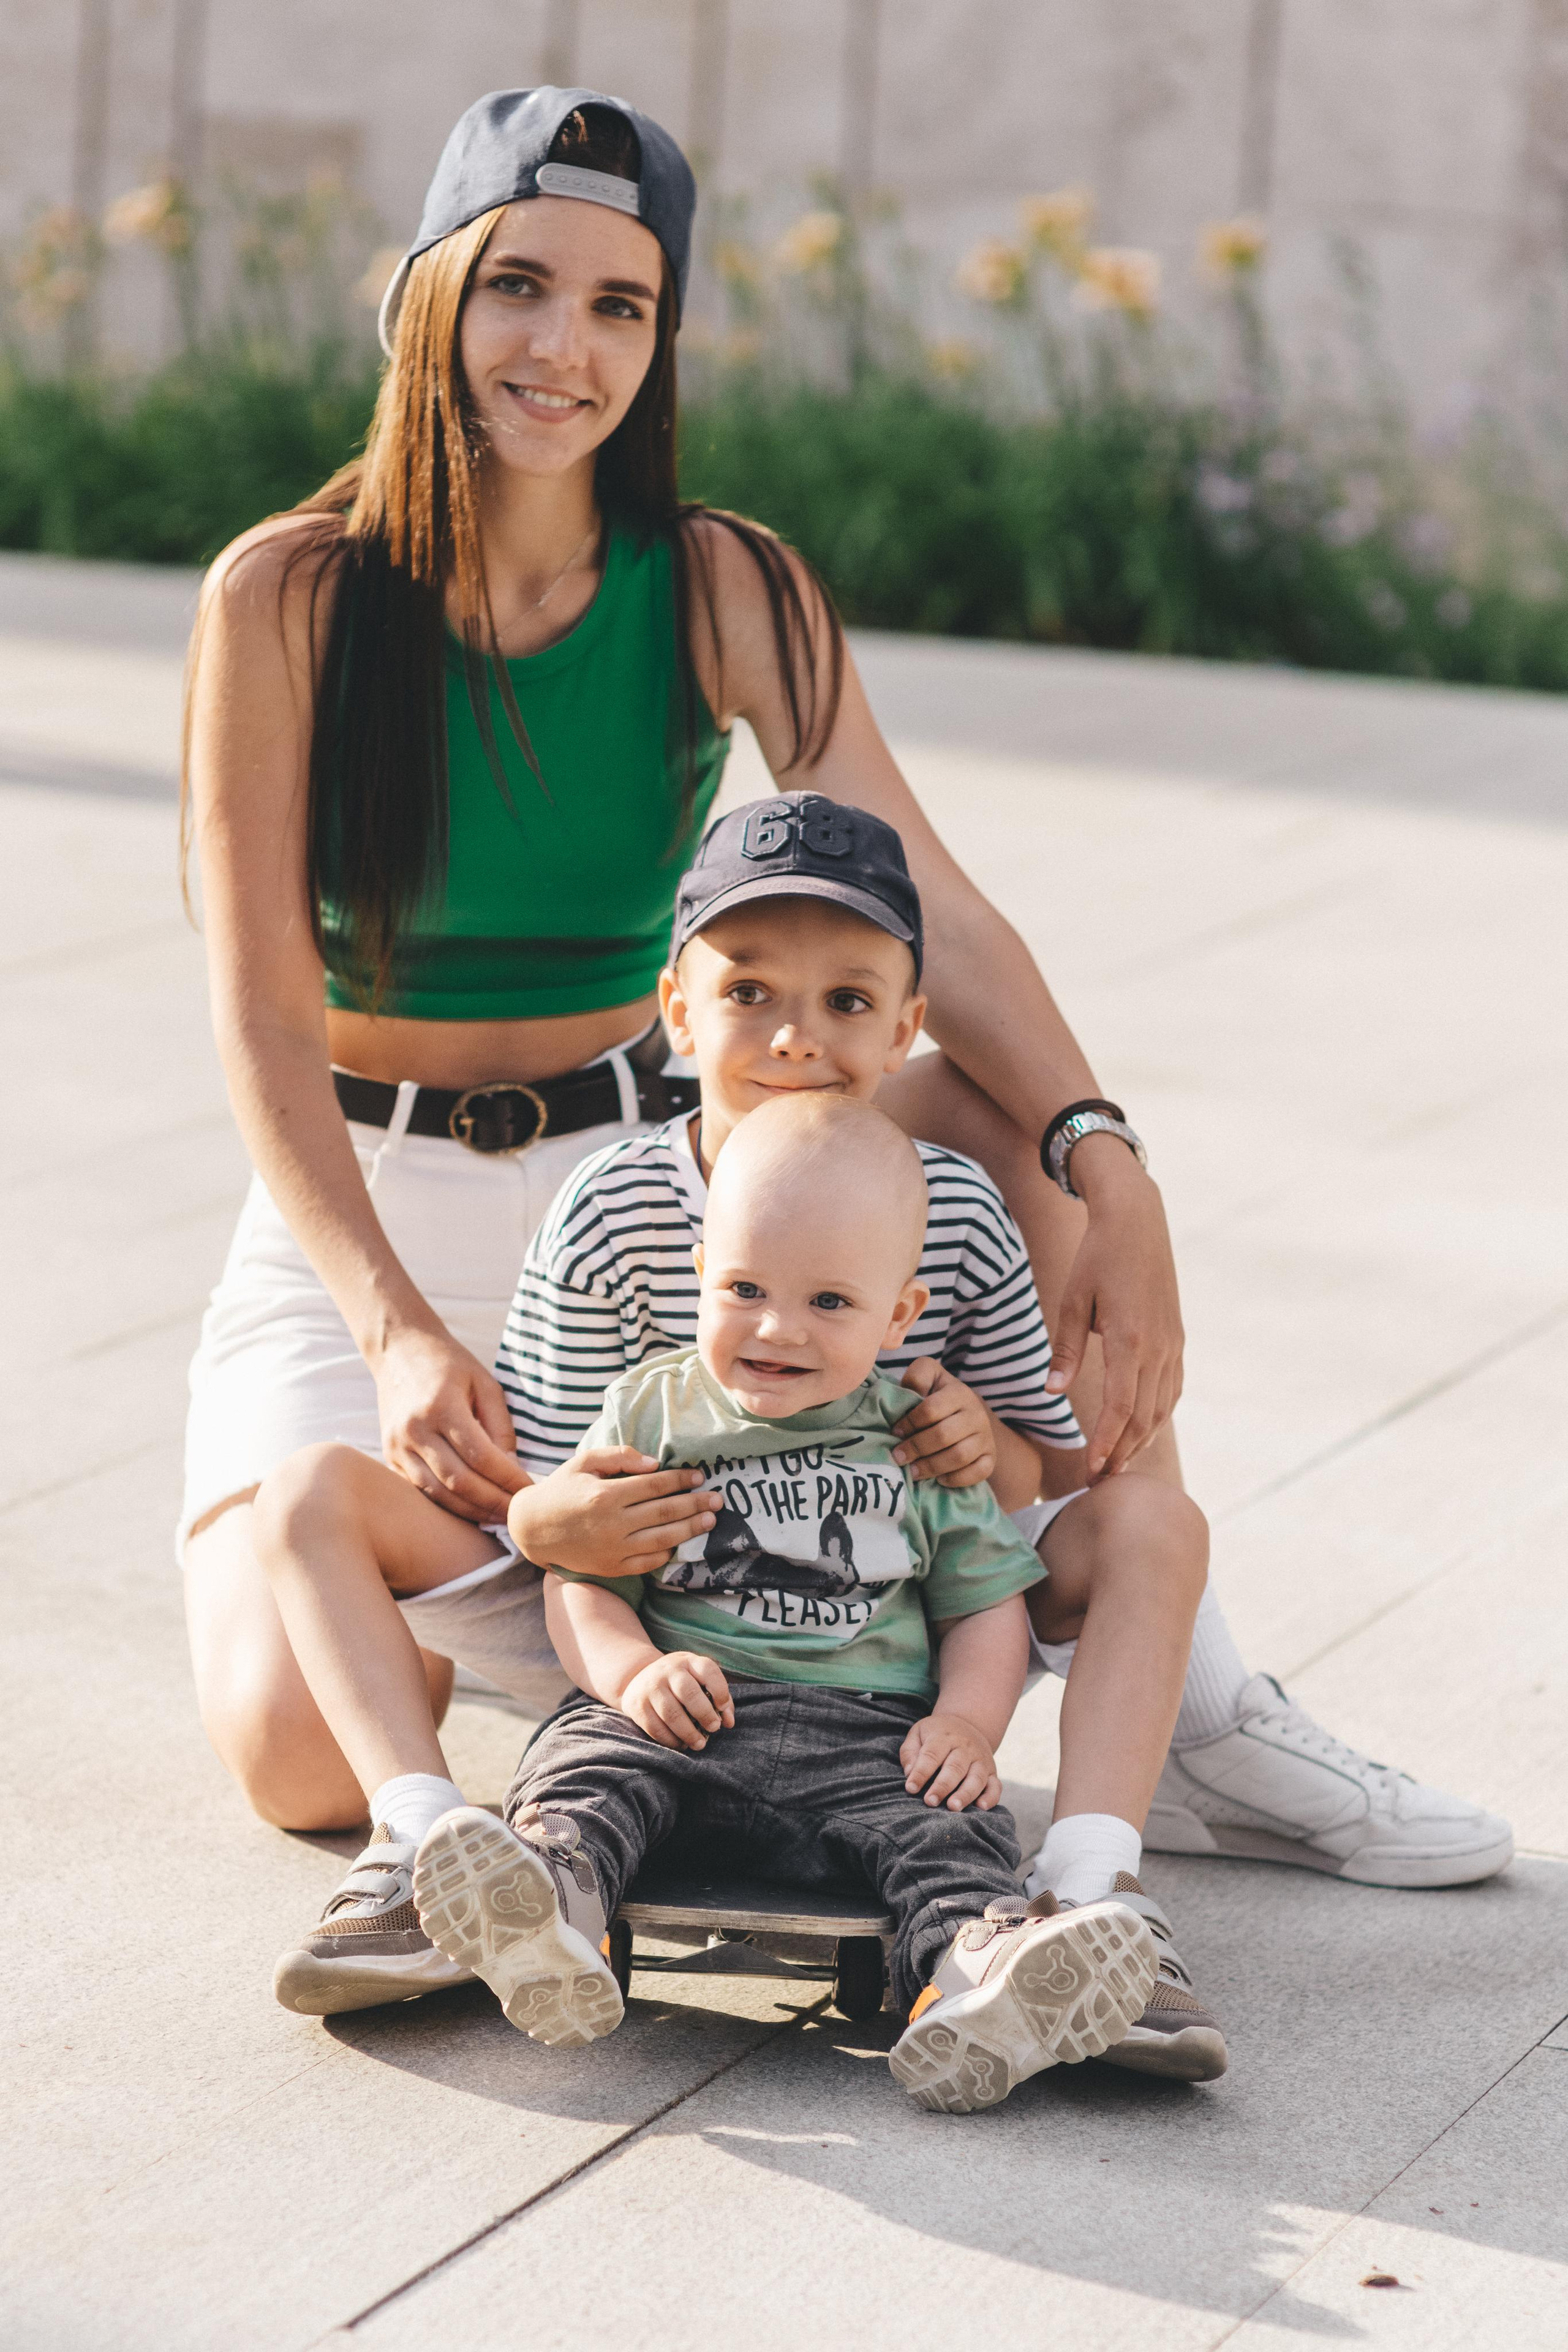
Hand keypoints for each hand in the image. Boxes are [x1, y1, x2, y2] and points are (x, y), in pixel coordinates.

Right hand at [375, 1326, 528, 1522]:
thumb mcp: (484, 1384)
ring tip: (499, 1516)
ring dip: (471, 1511)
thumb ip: (500, 1427)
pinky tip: (472, 1508)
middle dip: (493, 1502)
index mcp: (441, 1407)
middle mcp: (414, 1430)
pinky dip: (448, 1504)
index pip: (480, 1456)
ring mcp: (397, 1446)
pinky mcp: (390, 1456)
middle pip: (459, 1482)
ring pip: (438, 1493)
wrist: (399, 1350)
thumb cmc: (449, 1364)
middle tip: (519, 1513)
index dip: (508, 1479)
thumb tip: (512, 1469)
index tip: (531, 1490)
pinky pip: (421, 1490)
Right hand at [509, 1447, 720, 1576]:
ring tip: (709, 1521)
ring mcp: (613, 1548)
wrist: (532, 1528)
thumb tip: (655, 1463)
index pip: (654, 1485)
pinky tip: (681, 1543)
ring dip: (690, 1530)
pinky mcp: (611, 1567)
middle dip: (695, 1505)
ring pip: (662, 1539)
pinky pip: (648, 1561)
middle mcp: (612, 1523)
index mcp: (605, 1494)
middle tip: (717, 1499)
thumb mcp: (583, 1462)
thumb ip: (619, 1456)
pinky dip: (667, 1553)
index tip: (699, 1477)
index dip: (680, 1481)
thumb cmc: (561, 1489)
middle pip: (665, 1512)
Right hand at [616, 1650, 733, 1750]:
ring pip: (671, 1713)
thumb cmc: (680, 1682)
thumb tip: (729, 1722)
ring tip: (699, 1743)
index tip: (722, 1707)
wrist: (640, 1678)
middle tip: (714, 1728)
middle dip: (704, 1714)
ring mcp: (650, 1687)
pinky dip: (670, 1740)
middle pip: (688, 1693)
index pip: (708, 1670)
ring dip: (688, 1733)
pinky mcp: (637, 1705)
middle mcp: (668, 1671)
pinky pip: (655, 1727)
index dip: (720, 1690)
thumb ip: (719, 1697)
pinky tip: (681, 1744)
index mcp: (688, 1661)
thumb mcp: (698, 1680)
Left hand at [892, 1359, 996, 1487]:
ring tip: (913, 1471)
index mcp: (959, 1392)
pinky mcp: (990, 1457)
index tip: (895, 1432)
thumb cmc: (940, 1396)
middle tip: (898, 1457)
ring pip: (959, 1456)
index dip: (909, 1423)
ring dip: (931, 1466)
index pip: (931, 1409)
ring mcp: (986, 1437)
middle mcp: (976, 1414)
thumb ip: (918, 1377)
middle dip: (916, 1448)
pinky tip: (939, 1479)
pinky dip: (957, 1479)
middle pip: (943, 1435)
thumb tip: (909, 1392)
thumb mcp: (930, 1376)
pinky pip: (978, 1472)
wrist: (970, 1414)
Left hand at [900, 1710, 1001, 1810]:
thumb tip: (909, 1773)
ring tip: (953, 1807)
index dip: (921, 1773)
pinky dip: (991, 1797)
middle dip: (942, 1786)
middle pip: (955, 1767)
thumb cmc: (937, 1734)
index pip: (931, 1755)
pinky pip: (995, 1786)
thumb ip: (910, 1751)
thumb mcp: (919, 1733)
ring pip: (976, 1778)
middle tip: (930, 1801)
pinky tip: (981, 1807)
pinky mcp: (991, 1772)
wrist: (967, 1723)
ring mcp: (980, 1760)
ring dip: (965, 1794)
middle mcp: (965, 1747)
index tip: (911, 1788)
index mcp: (944, 1736)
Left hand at [1045, 1142, 1183, 1480]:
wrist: (1138, 1220)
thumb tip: (1051, 1393)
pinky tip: (1141, 1428)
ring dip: (1141, 1439)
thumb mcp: (1072, 1300)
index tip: (1091, 1469)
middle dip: (1122, 1452)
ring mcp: (1173, 1343)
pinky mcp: (1177, 1338)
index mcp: (1128, 1339)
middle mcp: (1157, 1347)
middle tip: (1100, 1481)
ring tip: (1118, 1463)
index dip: (1106, 1443)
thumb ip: (1064, 1350)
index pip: (1120, 1407)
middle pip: (1143, 1417)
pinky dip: (1157, 1414)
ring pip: (1162, 1407)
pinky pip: (1171, 1388)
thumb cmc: (1097, 1257)